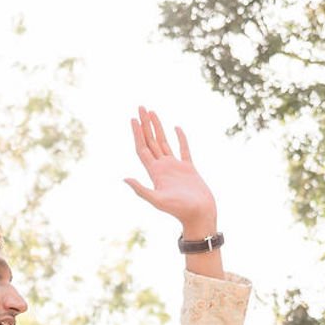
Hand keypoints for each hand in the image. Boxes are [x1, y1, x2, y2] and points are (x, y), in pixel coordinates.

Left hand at [124, 107, 216, 238]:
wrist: (200, 216)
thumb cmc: (180, 211)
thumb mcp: (158, 201)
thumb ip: (141, 190)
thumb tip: (124, 179)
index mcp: (155, 172)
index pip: (142, 148)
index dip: (137, 133)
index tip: (133, 118)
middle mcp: (163, 168)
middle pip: (151, 142)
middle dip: (145, 125)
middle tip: (141, 107)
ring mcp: (175, 168)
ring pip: (164, 143)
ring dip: (158, 128)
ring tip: (152, 112)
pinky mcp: (189, 169)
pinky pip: (184, 149)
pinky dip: (180, 138)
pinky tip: (176, 128)